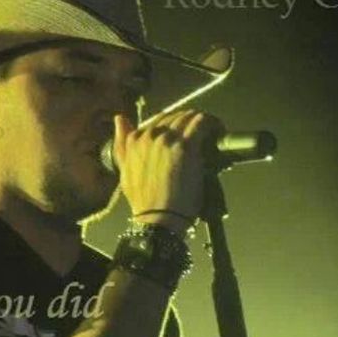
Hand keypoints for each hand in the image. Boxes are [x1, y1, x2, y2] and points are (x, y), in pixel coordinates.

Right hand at [113, 110, 224, 225]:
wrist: (158, 219)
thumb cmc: (145, 202)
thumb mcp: (125, 172)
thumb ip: (122, 145)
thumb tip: (119, 119)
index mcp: (134, 141)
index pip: (157, 121)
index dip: (172, 124)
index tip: (182, 130)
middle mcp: (150, 136)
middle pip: (174, 117)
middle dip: (187, 121)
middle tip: (200, 131)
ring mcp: (168, 140)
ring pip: (188, 117)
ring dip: (202, 121)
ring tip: (211, 129)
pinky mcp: (186, 146)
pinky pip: (202, 123)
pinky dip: (212, 123)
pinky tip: (217, 129)